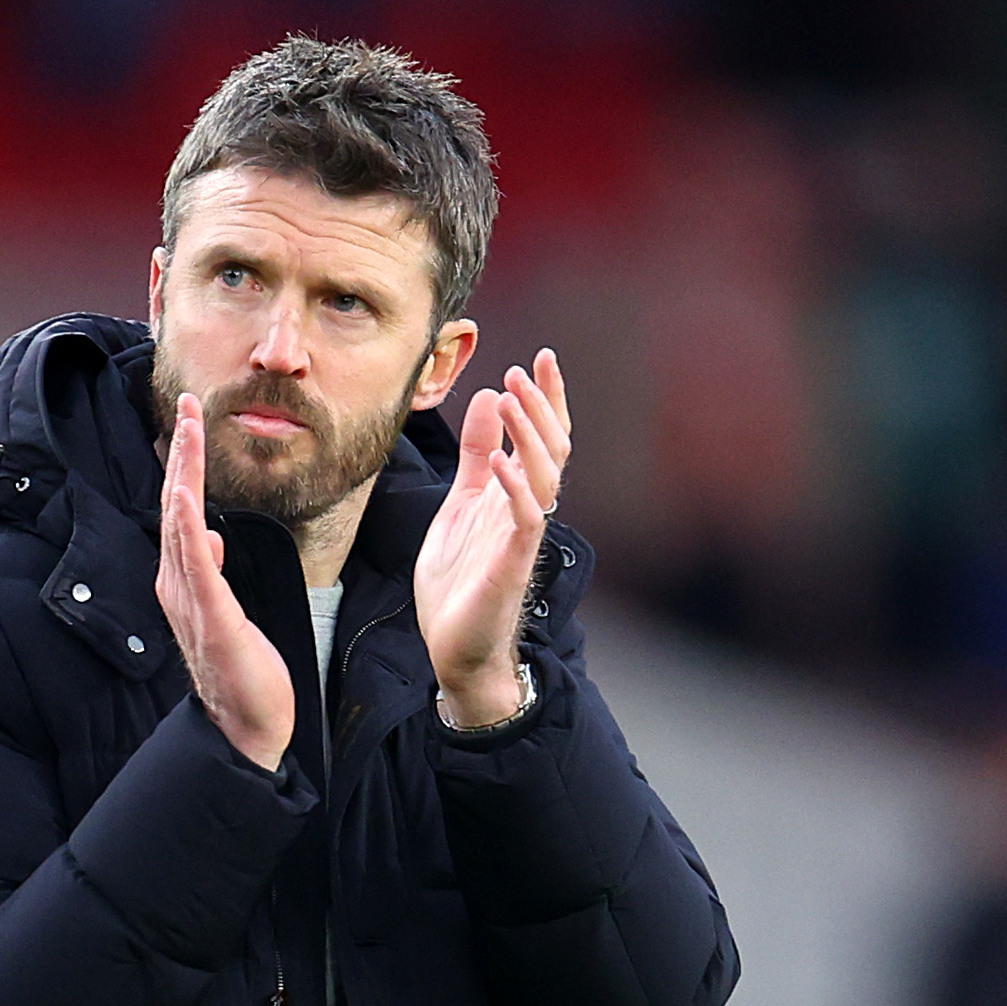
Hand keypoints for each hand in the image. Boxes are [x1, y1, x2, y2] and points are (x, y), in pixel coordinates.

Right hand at [155, 394, 293, 770]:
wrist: (246, 726)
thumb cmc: (242, 672)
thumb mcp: (228, 609)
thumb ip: (211, 571)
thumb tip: (209, 534)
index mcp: (184, 581)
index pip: (181, 509)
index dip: (184, 463)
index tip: (190, 420)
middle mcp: (178, 585)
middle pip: (175, 505)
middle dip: (181, 452)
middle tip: (185, 403)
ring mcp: (190, 601)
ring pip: (180, 523)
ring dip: (183, 474)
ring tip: (187, 429)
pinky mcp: (212, 619)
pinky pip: (195, 565)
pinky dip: (189, 528)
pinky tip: (188, 499)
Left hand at [415, 350, 569, 725]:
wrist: (454, 647)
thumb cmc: (459, 582)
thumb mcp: (461, 504)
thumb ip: (477, 454)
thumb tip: (491, 398)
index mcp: (515, 495)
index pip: (543, 437)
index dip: (547, 398)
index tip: (542, 358)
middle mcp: (526, 511)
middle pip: (552, 449)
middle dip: (543, 407)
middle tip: (526, 369)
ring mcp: (521, 537)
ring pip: (545, 476)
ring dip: (532, 435)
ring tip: (516, 397)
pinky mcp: (511, 565)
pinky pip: (524, 520)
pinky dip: (515, 488)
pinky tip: (502, 461)